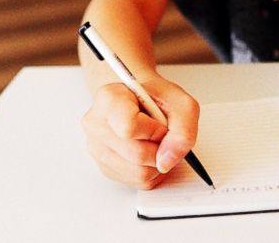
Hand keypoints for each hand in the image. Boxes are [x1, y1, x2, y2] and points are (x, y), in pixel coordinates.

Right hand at [81, 77, 199, 188]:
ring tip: (155, 142)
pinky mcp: (104, 167)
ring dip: (158, 163)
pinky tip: (149, 152)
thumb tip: (167, 160)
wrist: (137, 99)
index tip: (161, 125)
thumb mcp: (180, 102)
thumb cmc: (154, 97)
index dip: (154, 131)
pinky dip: (152, 171)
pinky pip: (137, 181)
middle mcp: (96, 124)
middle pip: (137, 155)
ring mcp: (96, 148)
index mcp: (109, 98)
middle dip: (160, 149)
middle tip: (162, 134)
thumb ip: (183, 128)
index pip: (129, 127)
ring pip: (138, 173)